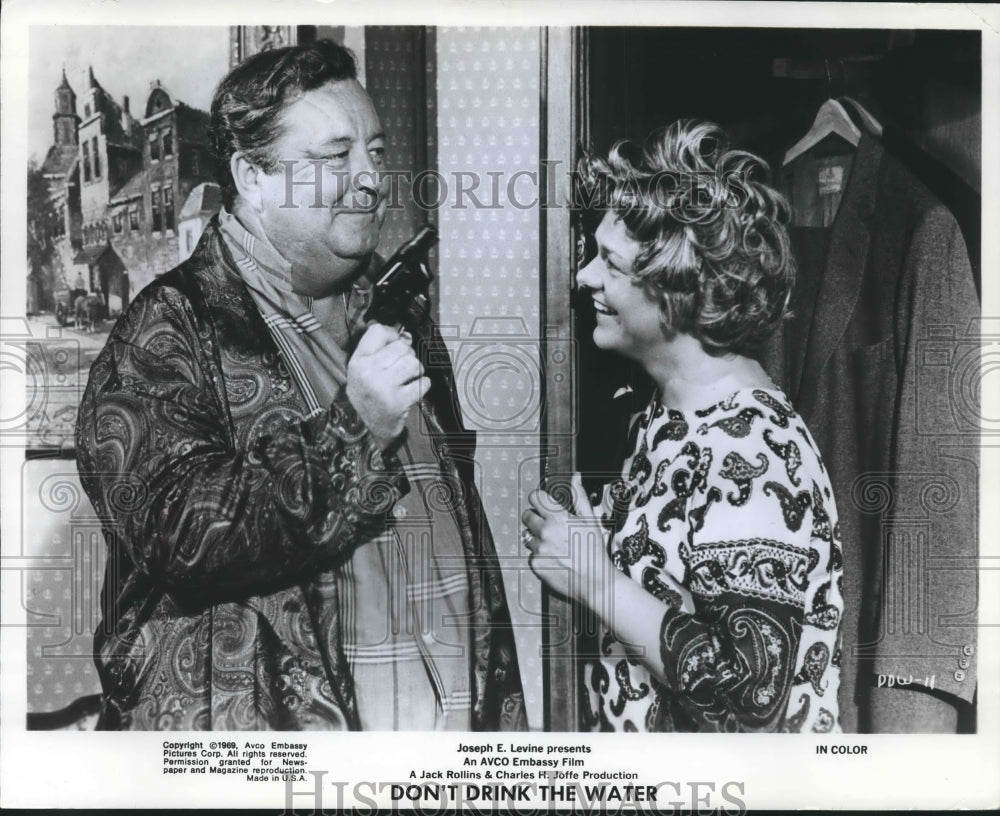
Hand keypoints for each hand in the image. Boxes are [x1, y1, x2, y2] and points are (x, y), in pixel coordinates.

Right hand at [346, 323, 430, 448]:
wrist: (365, 427)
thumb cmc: (367, 394)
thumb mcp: (363, 369)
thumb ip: (380, 349)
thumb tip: (407, 335)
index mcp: (357, 361)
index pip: (378, 331)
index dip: (392, 334)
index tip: (395, 343)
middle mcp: (368, 372)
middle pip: (401, 346)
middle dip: (407, 354)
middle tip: (403, 366)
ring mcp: (384, 387)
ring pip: (413, 362)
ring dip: (416, 369)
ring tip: (409, 377)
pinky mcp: (399, 401)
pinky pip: (422, 382)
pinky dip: (423, 384)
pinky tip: (414, 389)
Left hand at [521, 473, 610, 607]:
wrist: (594, 582)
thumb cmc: (594, 550)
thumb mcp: (590, 521)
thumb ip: (579, 497)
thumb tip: (575, 478)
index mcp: (558, 517)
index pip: (535, 497)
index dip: (539, 500)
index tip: (543, 505)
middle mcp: (545, 531)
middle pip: (527, 515)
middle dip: (536, 518)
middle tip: (550, 527)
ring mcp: (539, 548)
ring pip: (528, 535)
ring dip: (537, 538)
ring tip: (555, 546)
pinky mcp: (535, 563)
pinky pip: (531, 553)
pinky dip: (539, 555)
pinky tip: (554, 558)